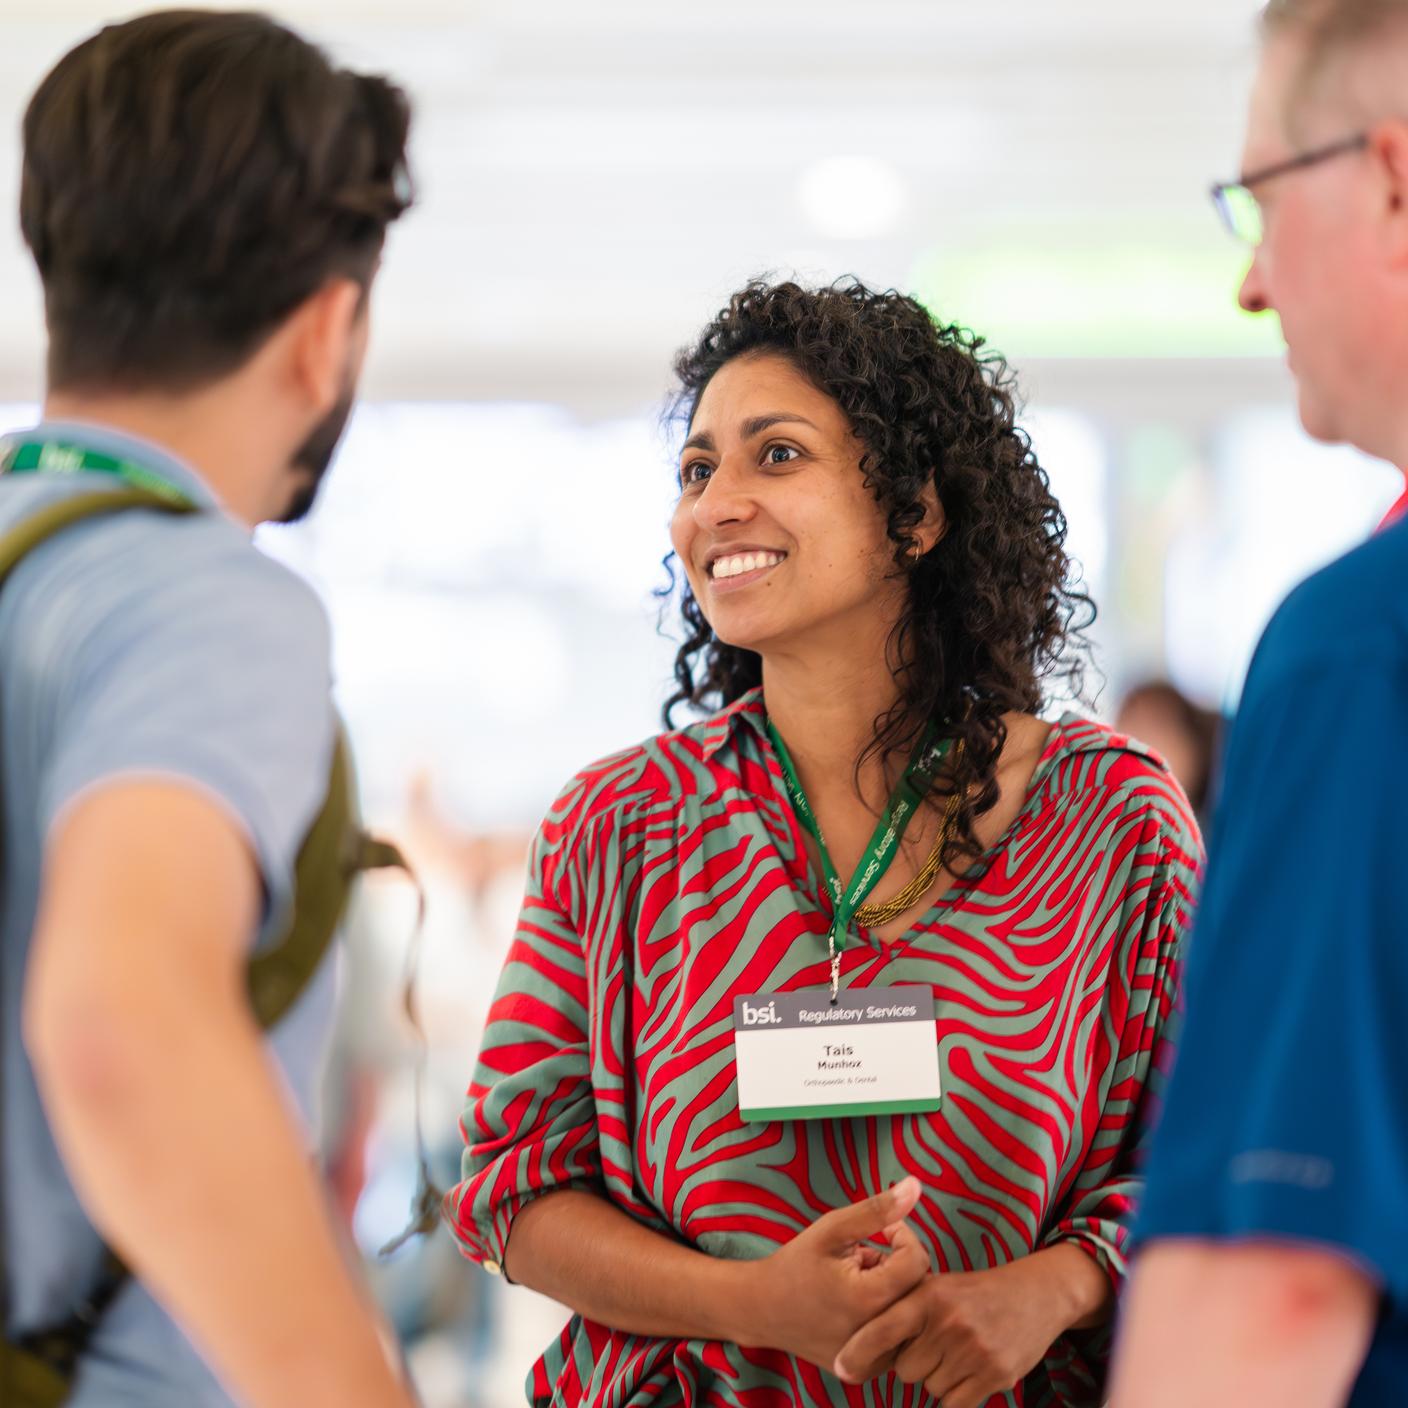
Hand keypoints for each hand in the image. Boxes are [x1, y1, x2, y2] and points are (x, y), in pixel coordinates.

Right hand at [741, 1178, 930, 1371]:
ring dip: (893, 1289)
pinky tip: (857, 1306)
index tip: (882, 1230)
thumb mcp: (832, 1229)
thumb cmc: (795, 1264)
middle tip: (864, 1257)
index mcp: (868, 1299)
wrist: (761, 1310)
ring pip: (909, 1312)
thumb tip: (916, 1185)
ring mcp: (874, 1359)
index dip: (903, 1237)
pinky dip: (885, 1313)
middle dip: (897, 1264)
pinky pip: (896, 1333)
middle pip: (917, 1288)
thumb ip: (877, 1210)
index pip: (916, 1261)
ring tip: (858, 1281)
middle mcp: (876, 1336)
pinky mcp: (870, 1370)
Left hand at [833, 1251, 1090, 1407]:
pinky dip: (956, 1393)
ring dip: (937, 1377)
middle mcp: (948, 1323)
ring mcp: (973, 1351)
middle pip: (904, 1369)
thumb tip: (858, 1309)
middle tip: (933, 1344)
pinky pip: (954, 1404)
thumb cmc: (973, 1293)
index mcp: (929, 1295)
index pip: (884, 1329)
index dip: (858, 1351)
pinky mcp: (995, 1375)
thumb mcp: (937, 1282)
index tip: (841, 1369)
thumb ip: (901, 1297)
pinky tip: (968, 1370)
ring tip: (955, 1352)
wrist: (1034, 1295)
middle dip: (913, 1363)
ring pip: (929, 1388)